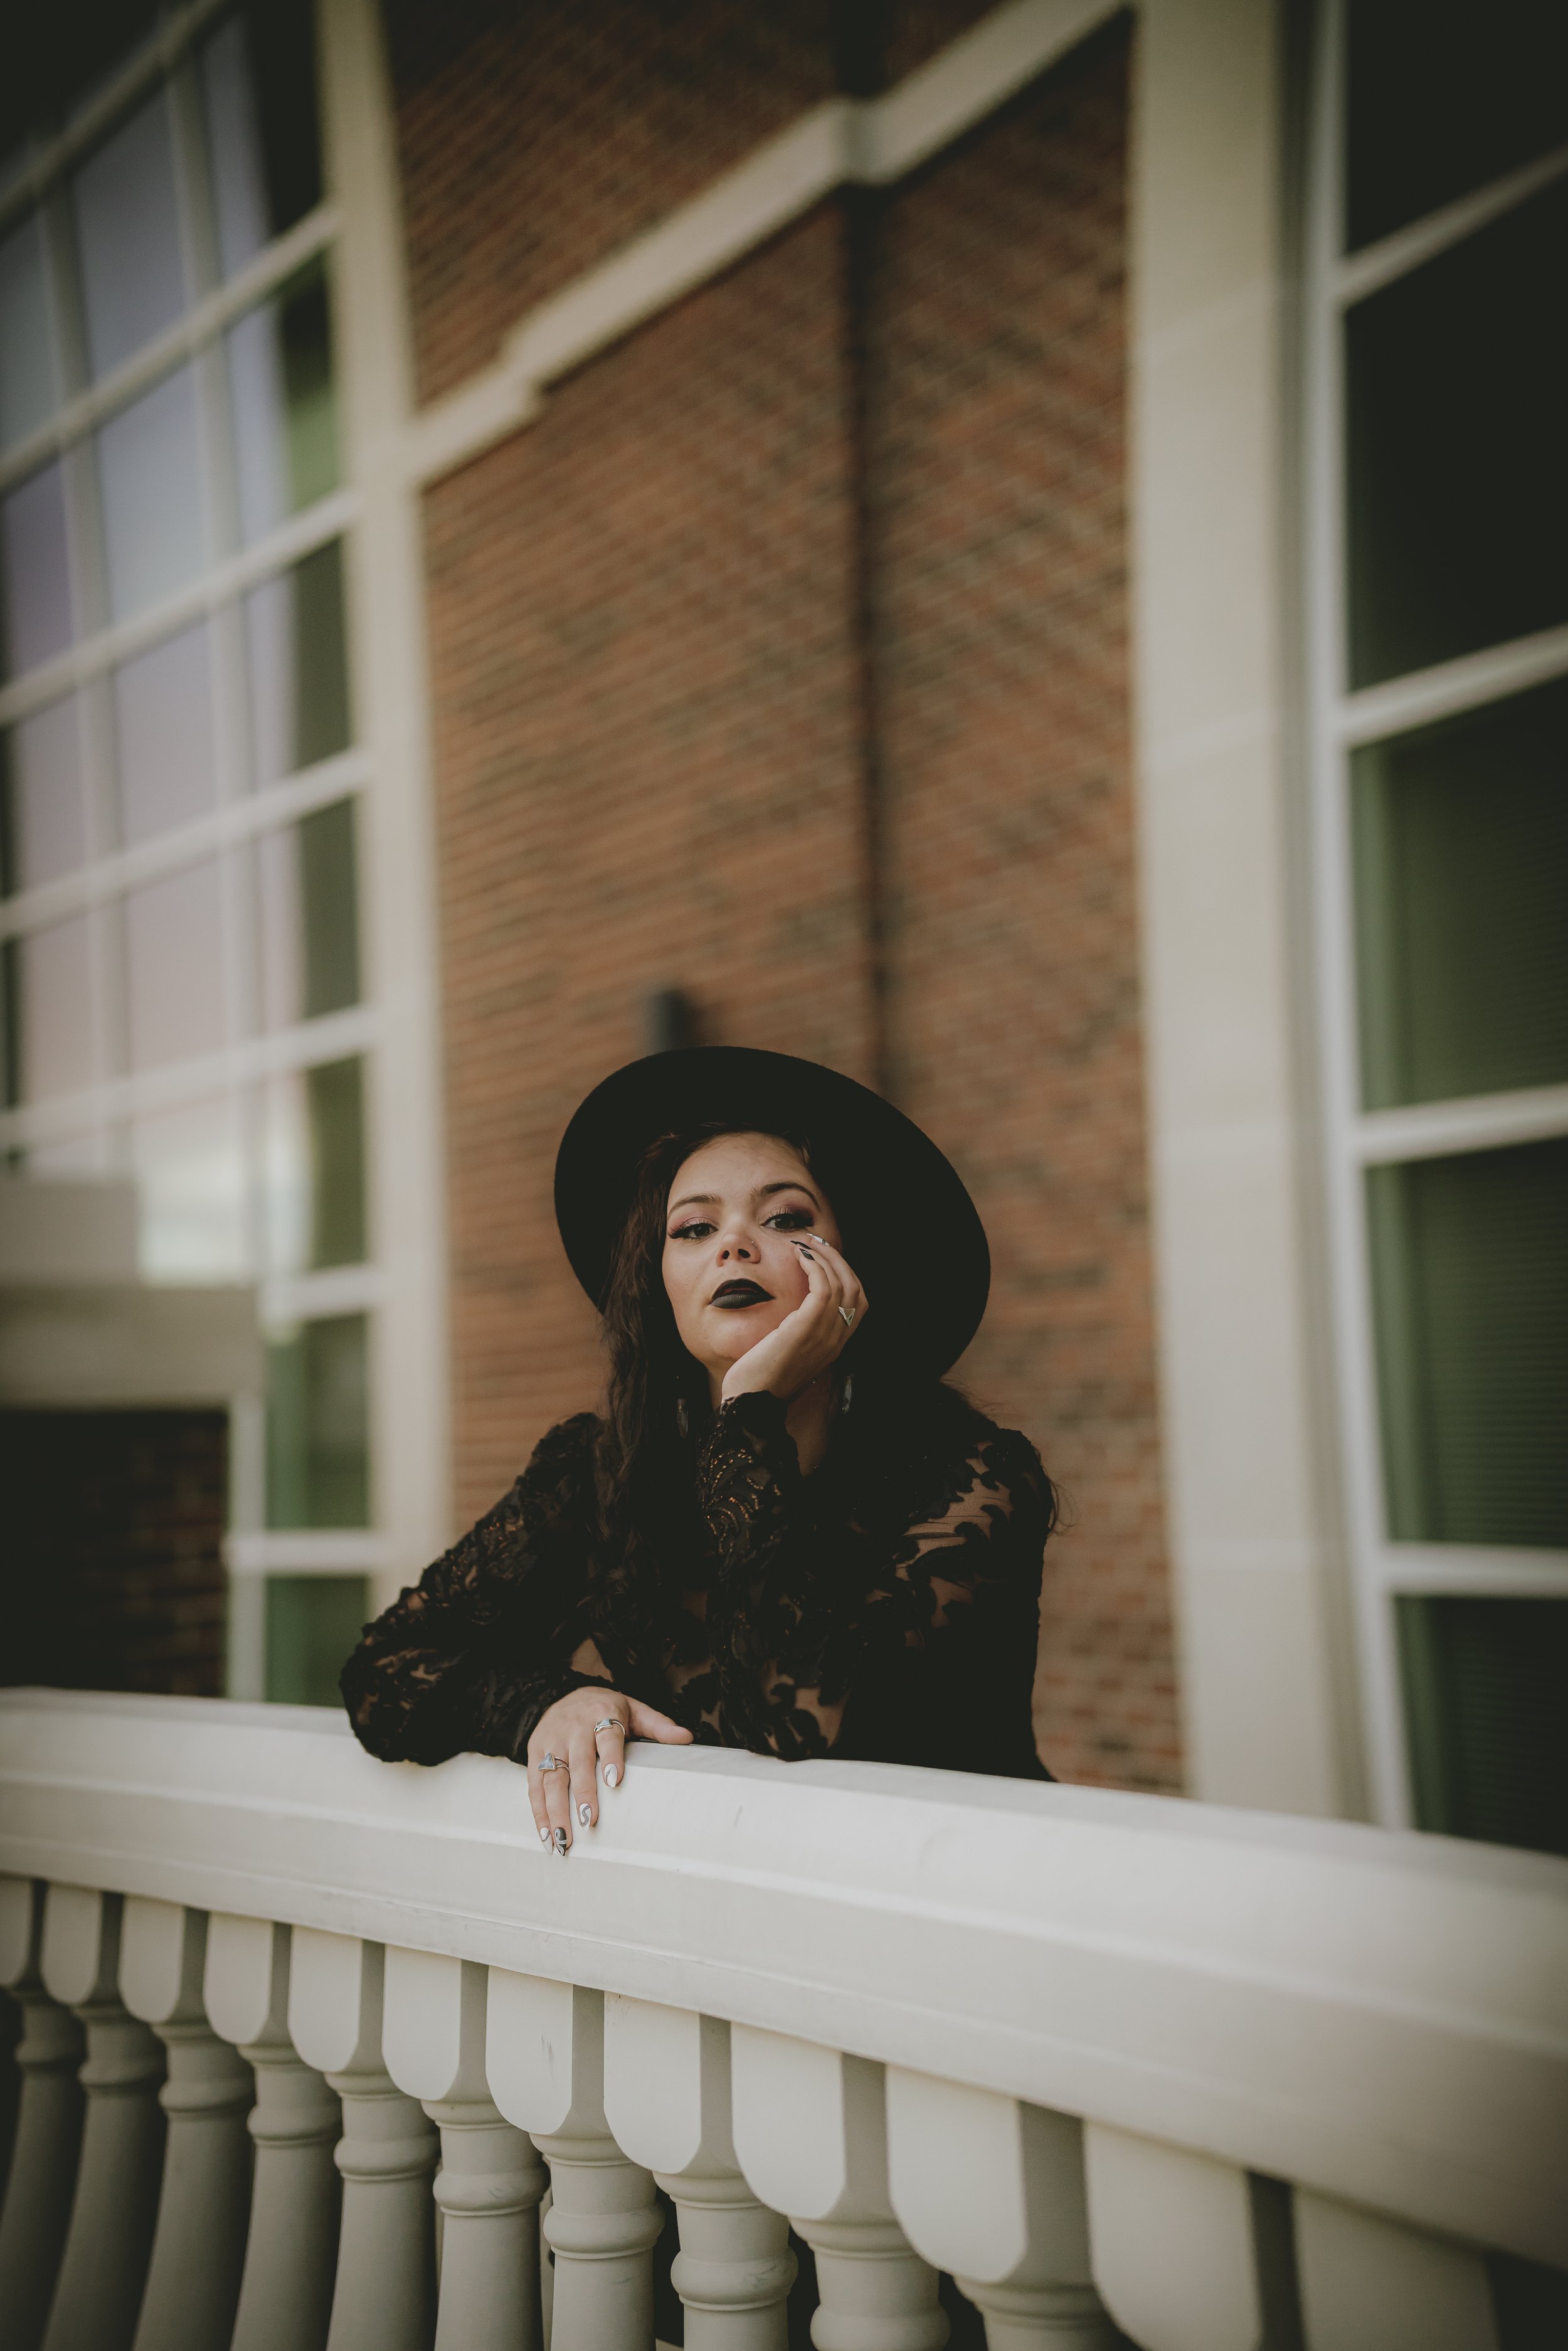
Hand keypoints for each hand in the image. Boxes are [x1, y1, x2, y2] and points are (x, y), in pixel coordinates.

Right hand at [527, 1687, 691, 1854]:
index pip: (607, 1735)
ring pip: (552, 1778)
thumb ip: (658, 1726)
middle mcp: (574, 1728)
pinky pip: (535, 1786)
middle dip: (582, 1793)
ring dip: (556, 1810)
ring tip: (564, 1839)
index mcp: (602, 1713)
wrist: (561, 1693)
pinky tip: (546, 1835)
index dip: (610, 1757)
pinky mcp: (535, 1754)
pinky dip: (539, 1812)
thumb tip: (686, 1738)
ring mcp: (552, 1742)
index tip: (614, 1781)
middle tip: (590, 1821)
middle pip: (577, 1762)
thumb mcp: (633, 1709)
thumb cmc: (605, 1708)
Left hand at [720, 1232, 868, 1405]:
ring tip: (803, 1245)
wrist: (750, 1402)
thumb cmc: (761, 1377)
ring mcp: (825, 1335)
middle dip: (838, 1259)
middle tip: (814, 1242)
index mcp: (835, 1344)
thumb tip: (795, 1308)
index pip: (858, 1300)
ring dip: (824, 1257)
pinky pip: (823, 1288)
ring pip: (843, 1283)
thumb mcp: (789, 1349)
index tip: (822, 1256)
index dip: (845, 1273)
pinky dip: (814, 1267)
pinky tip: (798, 1257)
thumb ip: (800, 1330)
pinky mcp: (807, 1329)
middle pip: (856, 1287)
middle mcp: (837, 1340)